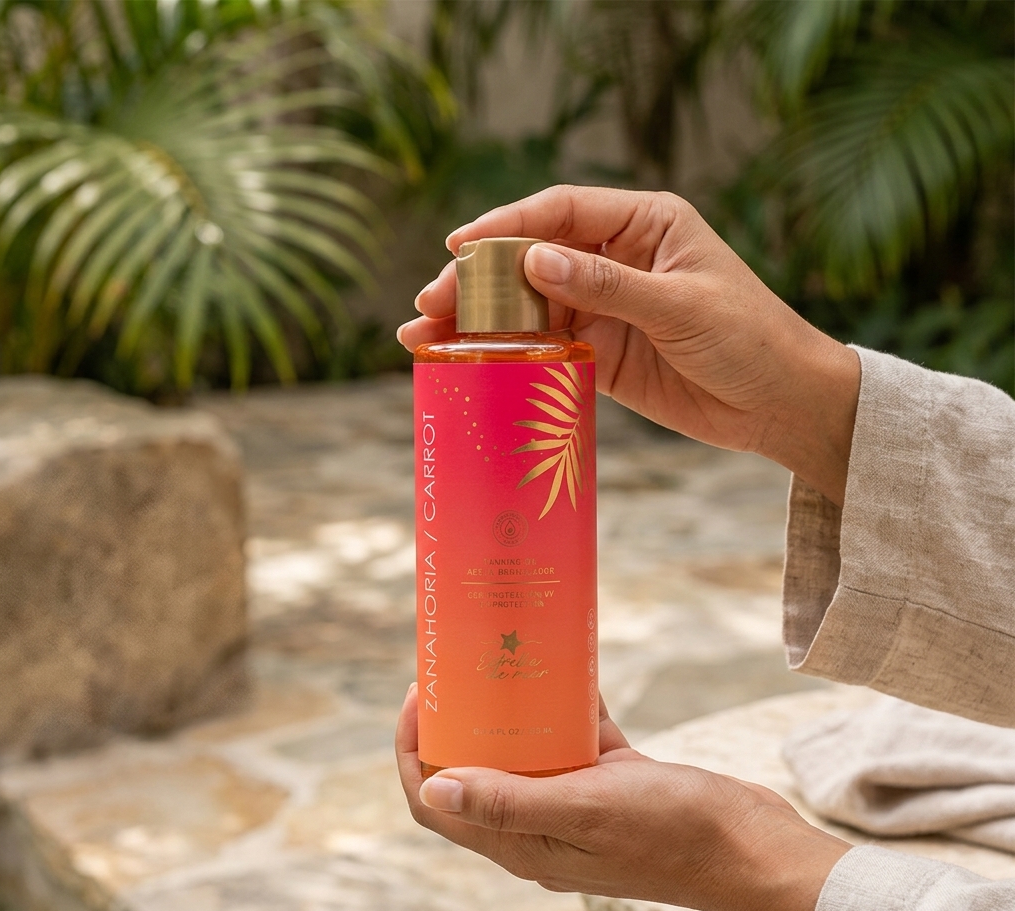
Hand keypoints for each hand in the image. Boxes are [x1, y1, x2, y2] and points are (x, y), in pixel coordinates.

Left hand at [396, 683, 849, 910]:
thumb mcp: (585, 810)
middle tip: (455, 670)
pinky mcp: (612, 784)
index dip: (414, 753)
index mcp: (523, 845)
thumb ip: (509, 802)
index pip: (438, 807)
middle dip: (455, 726)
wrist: (752, 846)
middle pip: (474, 776)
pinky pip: (573, 740)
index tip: (419, 696)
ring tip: (501, 660)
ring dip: (508, 713)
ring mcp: (577, 807)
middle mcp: (541, 828)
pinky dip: (565, 708)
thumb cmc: (673, 832)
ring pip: (523, 755)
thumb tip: (433, 793)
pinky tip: (569, 667)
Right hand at [398, 186, 859, 505]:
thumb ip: (608, 284)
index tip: (459, 247)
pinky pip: (543, 346)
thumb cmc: (750, 339)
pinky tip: (468, 360)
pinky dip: (506, 353)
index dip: (506, 226)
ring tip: (425, 335)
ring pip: (528, 305)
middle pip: (532, 258)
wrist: (780, 404)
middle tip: (429, 303)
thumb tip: (534, 260)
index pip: (561, 212)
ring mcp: (605, 307)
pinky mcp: (601, 352)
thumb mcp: (681, 306)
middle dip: (478, 278)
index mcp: (644, 224)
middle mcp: (617, 259)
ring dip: (480, 320)